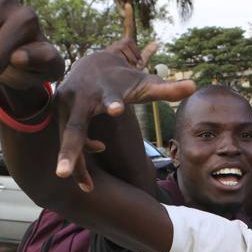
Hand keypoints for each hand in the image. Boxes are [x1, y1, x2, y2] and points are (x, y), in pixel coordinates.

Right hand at [53, 14, 195, 187]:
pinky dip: (78, 160)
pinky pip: (66, 143)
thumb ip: (166, 88)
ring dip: (75, 165)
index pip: (109, 98)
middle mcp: (79, 99)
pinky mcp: (57, 118)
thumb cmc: (123, 79)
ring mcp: (64, 110)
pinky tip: (89, 177)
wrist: (92, 64)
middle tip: (62, 173)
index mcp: (104, 90)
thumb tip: (194, 86)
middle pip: (73, 128)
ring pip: (67, 142)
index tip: (118, 110)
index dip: (113, 103)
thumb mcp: (144, 83)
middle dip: (70, 151)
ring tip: (87, 187)